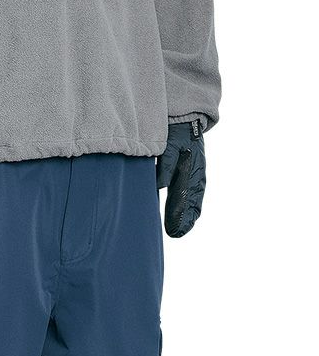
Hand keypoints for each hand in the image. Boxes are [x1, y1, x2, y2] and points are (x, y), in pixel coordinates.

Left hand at [156, 119, 206, 237]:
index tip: (176, 231)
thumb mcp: (170, 148)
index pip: (190, 201)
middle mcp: (196, 177)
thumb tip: (160, 186)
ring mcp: (193, 176)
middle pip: (192, 204)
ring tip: (176, 231)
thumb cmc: (177, 134)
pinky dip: (184, 206)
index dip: (183, 217)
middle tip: (175, 235)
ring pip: (191, 201)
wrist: (185, 120)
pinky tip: (177, 215)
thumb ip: (165, 167)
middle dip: (184, 220)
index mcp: (194, 172)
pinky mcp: (187, 173)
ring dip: (184, 215)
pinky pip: (188, 194)